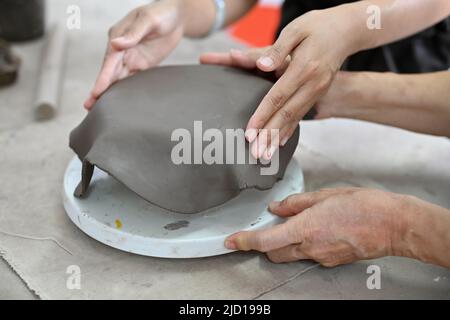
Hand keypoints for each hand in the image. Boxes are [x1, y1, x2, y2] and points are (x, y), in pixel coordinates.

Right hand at [84, 0, 183, 109]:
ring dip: (109, 93)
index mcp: (118, 35)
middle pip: (109, 72)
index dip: (103, 77)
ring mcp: (131, 57)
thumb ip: (134, 33)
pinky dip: (124, 91)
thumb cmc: (162, 12)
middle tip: (89, 106)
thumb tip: (116, 44)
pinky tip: (117, 103)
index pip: (109, 60)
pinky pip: (131, 79)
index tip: (97, 91)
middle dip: (100, 89)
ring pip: (117, 78)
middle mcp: (121, 48)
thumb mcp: (149, 19)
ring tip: (97, 109)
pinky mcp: (141, 64)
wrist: (177, 16)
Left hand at [202, 7, 357, 159]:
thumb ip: (277, 50)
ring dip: (278, 138)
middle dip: (269, 136)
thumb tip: (262, 65)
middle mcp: (313, 83)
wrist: (348, 30)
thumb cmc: (318, 26)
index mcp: (304, 68)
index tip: (249, 132)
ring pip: (294, 119)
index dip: (262, 116)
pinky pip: (302, 115)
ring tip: (265, 155)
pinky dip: (290, 130)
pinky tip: (280, 143)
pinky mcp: (318, 93)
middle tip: (256, 153)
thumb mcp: (296, 30)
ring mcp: (318, 90)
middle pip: (286, 114)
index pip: (278, 97)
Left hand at [225, 188, 407, 266]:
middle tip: (267, 226)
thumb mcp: (325, 195)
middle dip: (264, 242)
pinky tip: (316, 229)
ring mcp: (321, 257)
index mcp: (306, 228)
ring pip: (291, 254)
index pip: (265, 240)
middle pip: (274, 252)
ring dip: (285, 242)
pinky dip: (303, 244)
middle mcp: (310, 247)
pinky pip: (308, 254)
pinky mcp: (332, 261)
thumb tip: (277, 207)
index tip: (231, 241)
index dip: (244, 241)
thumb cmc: (365, 206)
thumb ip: (296, 203)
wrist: (394, 225)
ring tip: (298, 223)